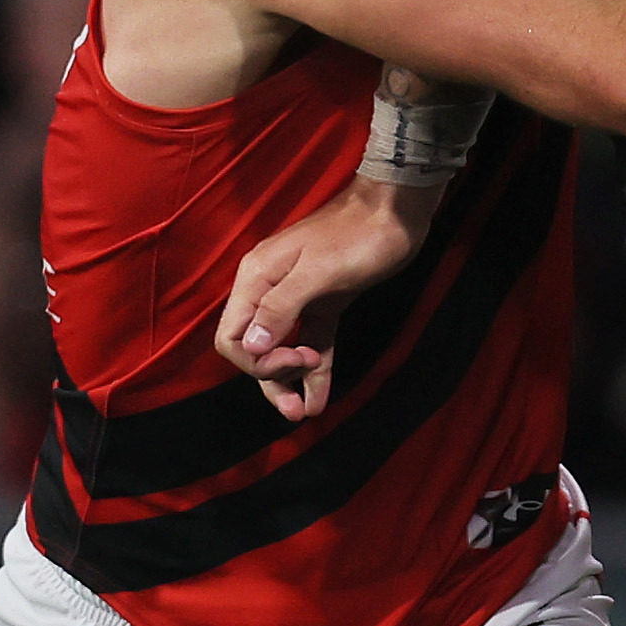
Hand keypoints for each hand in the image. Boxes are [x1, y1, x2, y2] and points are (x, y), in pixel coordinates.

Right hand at [221, 177, 436, 422]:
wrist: (394, 211)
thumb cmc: (357, 236)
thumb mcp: (318, 272)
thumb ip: (281, 308)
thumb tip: (251, 346)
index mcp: (256, 279)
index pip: (232, 337)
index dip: (257, 362)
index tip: (295, 360)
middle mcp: (268, 290)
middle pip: (253, 348)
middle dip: (271, 377)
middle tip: (300, 399)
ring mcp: (297, 298)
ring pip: (280, 349)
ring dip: (288, 382)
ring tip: (302, 414)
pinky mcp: (325, 304)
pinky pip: (312, 342)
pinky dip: (314, 371)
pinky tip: (318, 400)